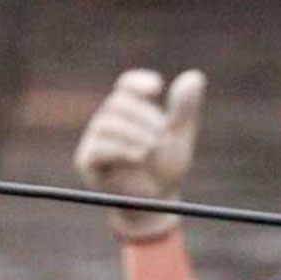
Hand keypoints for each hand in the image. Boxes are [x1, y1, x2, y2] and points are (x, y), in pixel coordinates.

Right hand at [74, 69, 205, 241]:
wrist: (155, 201)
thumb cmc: (165, 167)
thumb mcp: (179, 135)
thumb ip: (184, 108)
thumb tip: (194, 76)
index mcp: (128, 110)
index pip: (126, 85)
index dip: (138, 82)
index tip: (157, 89)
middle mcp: (107, 121)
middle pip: (118, 103)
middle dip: (143, 117)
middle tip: (161, 136)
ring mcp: (94, 140)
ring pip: (107, 123)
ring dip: (133, 133)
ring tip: (151, 149)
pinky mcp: (86, 161)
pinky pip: (98, 147)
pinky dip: (120, 149)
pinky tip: (138, 156)